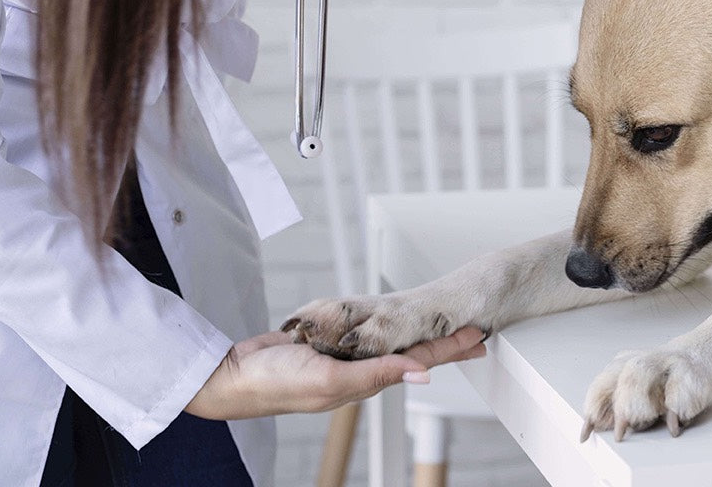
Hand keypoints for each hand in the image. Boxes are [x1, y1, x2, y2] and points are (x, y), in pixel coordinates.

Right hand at [185, 326, 486, 419]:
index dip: (450, 348)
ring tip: (444, 327)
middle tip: (475, 330)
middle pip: (412, 351)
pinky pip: (362, 333)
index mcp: (366, 379)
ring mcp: (343, 357)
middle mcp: (360, 369)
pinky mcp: (325, 344)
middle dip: (445, 342)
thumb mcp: (333, 380)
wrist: (233, 376)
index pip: (420, 360)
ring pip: (390, 342)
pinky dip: (384, 327)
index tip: (478, 336)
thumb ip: (378, 373)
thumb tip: (424, 374)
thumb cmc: (277, 384)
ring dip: (419, 334)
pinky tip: (394, 325)